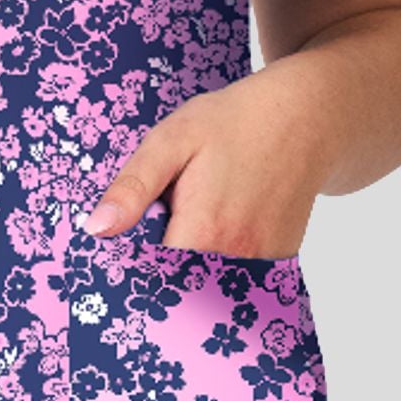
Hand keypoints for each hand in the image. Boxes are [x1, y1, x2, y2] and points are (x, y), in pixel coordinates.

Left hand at [80, 68, 332, 259]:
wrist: (304, 117)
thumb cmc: (233, 123)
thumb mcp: (172, 140)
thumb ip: (134, 187)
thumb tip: (96, 229)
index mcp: (203, 232)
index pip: (151, 276)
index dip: (132, 264)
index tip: (124, 246)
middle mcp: (238, 258)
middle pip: (182, 283)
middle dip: (163, 263)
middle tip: (162, 221)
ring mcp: (265, 263)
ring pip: (211, 280)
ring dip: (193, 260)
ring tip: (195, 213)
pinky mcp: (281, 259)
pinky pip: (240, 273)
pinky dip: (222, 256)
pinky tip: (222, 219)